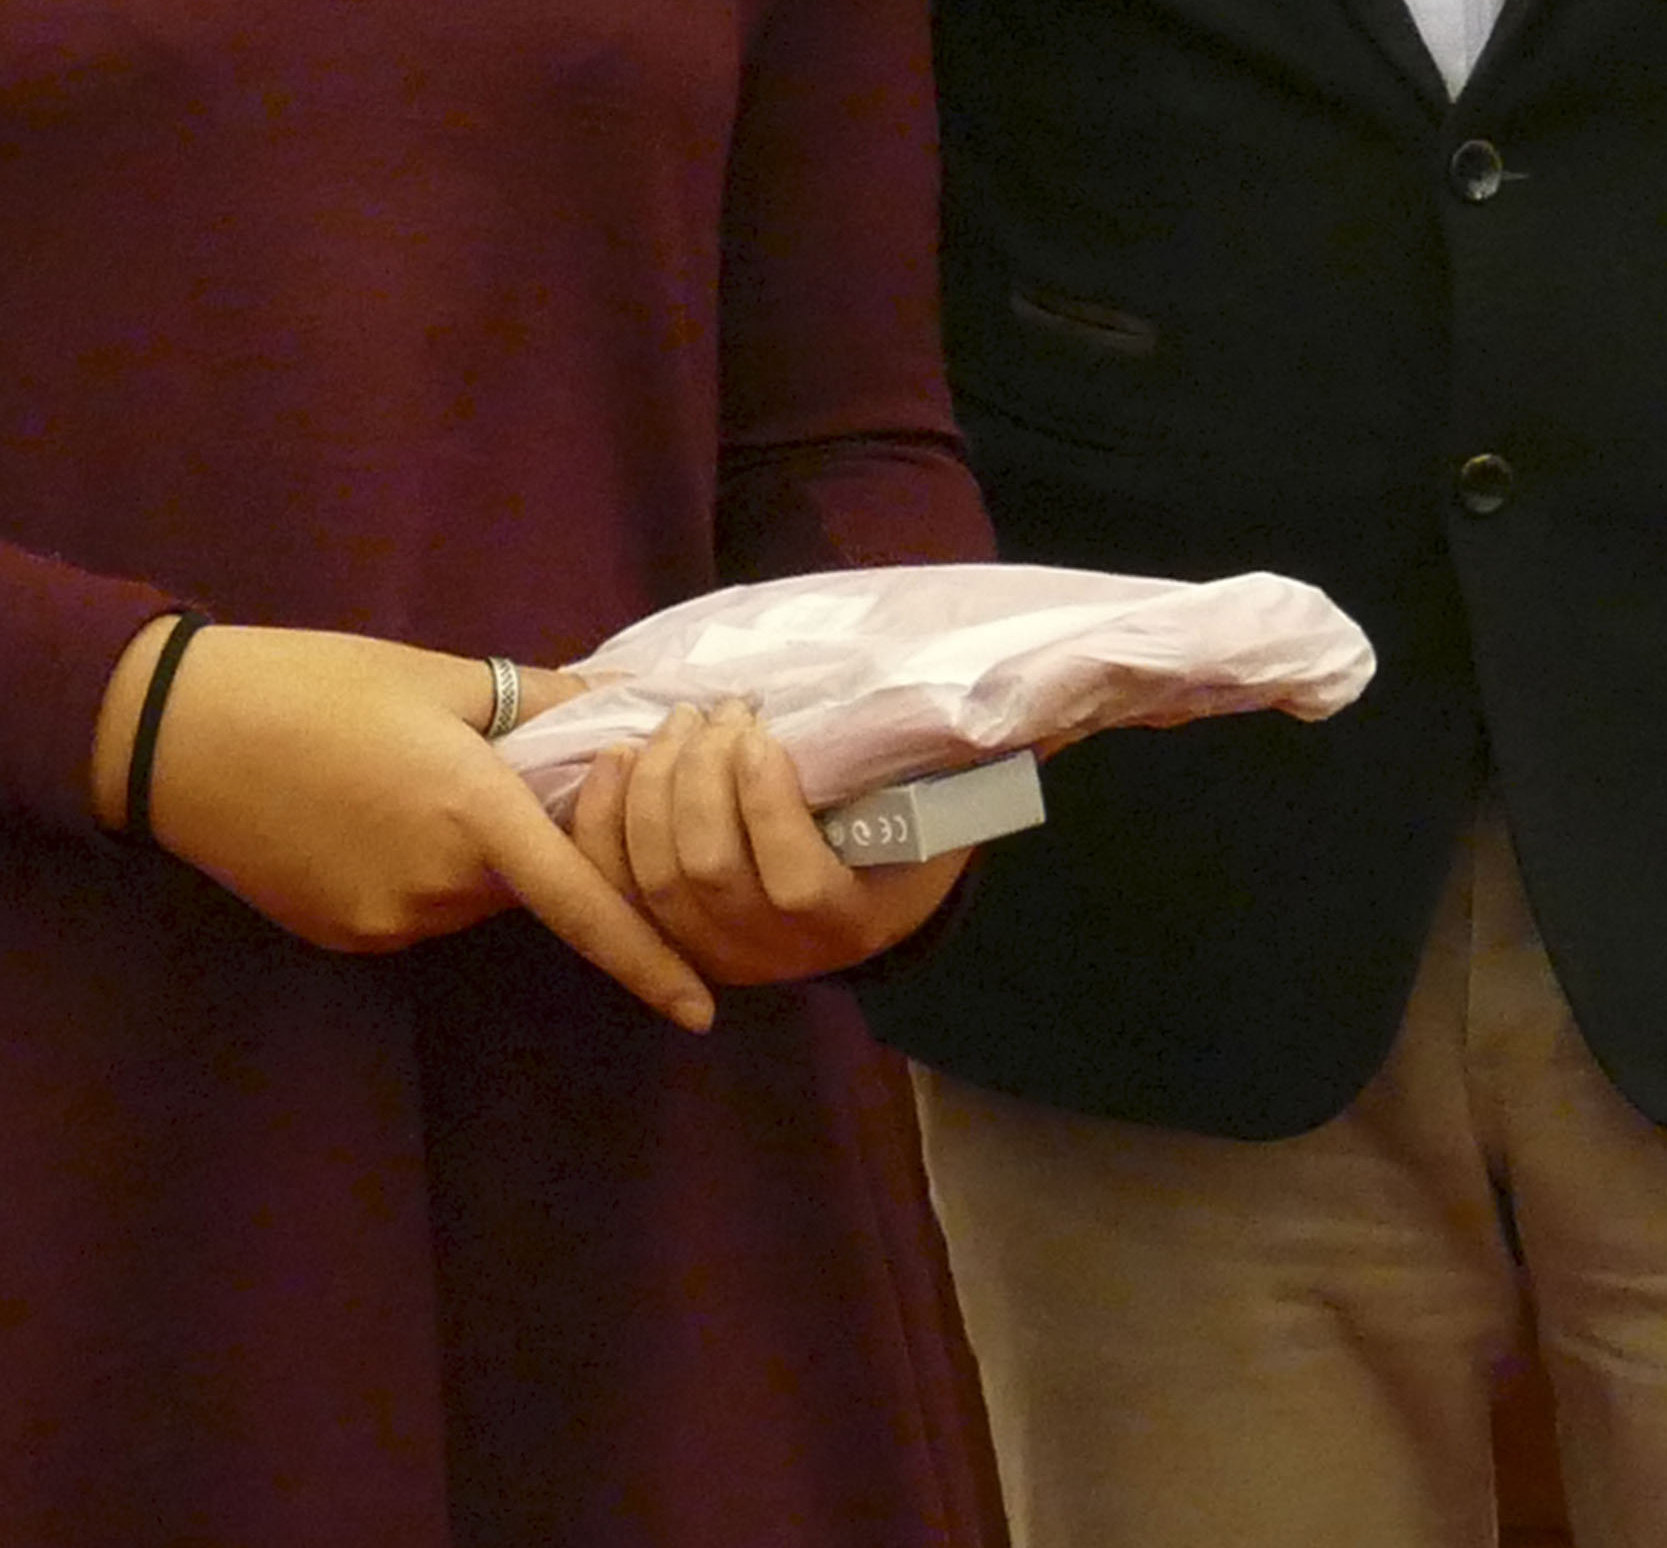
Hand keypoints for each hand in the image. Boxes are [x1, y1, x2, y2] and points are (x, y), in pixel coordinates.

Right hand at [99, 620, 716, 1033]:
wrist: (175, 733)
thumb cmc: (310, 684)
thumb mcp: (432, 676)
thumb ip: (542, 699)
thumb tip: (628, 702)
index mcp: (472, 813)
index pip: (583, 903)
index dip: (648, 960)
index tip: (703, 1010)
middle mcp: (437, 886)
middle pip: (524, 884)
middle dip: (528, 841)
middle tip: (474, 764)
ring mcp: (385, 921)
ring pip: (466, 897)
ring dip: (467, 855)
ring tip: (397, 779)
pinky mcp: (343, 936)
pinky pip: (412, 909)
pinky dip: (413, 871)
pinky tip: (359, 814)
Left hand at [566, 702, 967, 988]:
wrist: (860, 903)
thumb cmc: (906, 836)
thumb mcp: (949, 804)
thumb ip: (988, 759)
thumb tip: (1065, 714)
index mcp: (847, 923)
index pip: (791, 881)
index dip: (764, 803)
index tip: (763, 730)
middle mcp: (772, 953)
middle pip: (706, 871)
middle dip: (700, 777)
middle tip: (720, 714)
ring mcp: (708, 950)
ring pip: (653, 875)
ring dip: (654, 786)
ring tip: (681, 724)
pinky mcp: (658, 933)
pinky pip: (609, 884)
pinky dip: (601, 819)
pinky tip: (617, 758)